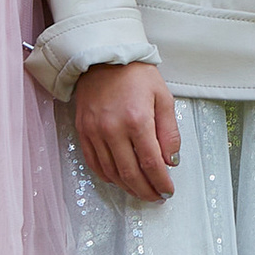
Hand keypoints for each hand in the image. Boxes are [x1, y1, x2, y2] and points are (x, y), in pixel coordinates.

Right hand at [72, 59, 180, 201]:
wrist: (103, 56)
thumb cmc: (136, 74)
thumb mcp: (163, 97)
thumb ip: (169, 132)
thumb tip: (170, 161)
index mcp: (137, 120)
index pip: (151, 163)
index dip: (161, 183)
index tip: (168, 191)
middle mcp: (113, 129)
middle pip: (130, 173)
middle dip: (146, 191)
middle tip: (157, 197)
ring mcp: (95, 132)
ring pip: (111, 173)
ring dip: (128, 188)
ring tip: (141, 191)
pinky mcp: (83, 131)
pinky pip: (94, 163)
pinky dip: (108, 177)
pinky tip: (119, 180)